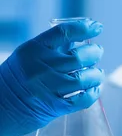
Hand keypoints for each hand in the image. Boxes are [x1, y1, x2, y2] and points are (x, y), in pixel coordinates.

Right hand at [0, 19, 104, 135]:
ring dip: (96, 75)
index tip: (97, 28)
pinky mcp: (54, 107)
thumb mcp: (28, 56)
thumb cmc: (17, 78)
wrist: (0, 107)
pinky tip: (94, 88)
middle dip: (94, 53)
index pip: (64, 32)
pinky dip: (93, 93)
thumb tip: (80, 37)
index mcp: (34, 50)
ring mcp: (48, 88)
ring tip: (97, 73)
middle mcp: (41, 67)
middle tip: (97, 52)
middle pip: (79, 57)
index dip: (84, 28)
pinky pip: (82, 99)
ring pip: (84, 78)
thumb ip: (53, 47)